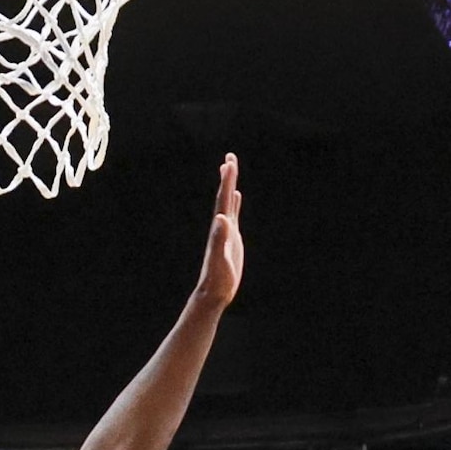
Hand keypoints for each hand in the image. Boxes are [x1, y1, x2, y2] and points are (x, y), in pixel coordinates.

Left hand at [192, 155, 245, 306]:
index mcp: (220, 227)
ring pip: (228, 203)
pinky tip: (237, 198)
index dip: (227, 181)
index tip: (230, 162)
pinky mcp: (232, 239)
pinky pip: (234, 216)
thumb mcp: (219, 258)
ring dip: (229, 186)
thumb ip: (219, 239)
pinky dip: (235, 204)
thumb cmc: (217, 278)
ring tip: (229, 170)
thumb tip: (221, 218)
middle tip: (230, 157)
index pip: (224, 199)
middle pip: (225, 196)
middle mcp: (221, 226)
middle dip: (228, 176)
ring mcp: (227, 231)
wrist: (213, 292)